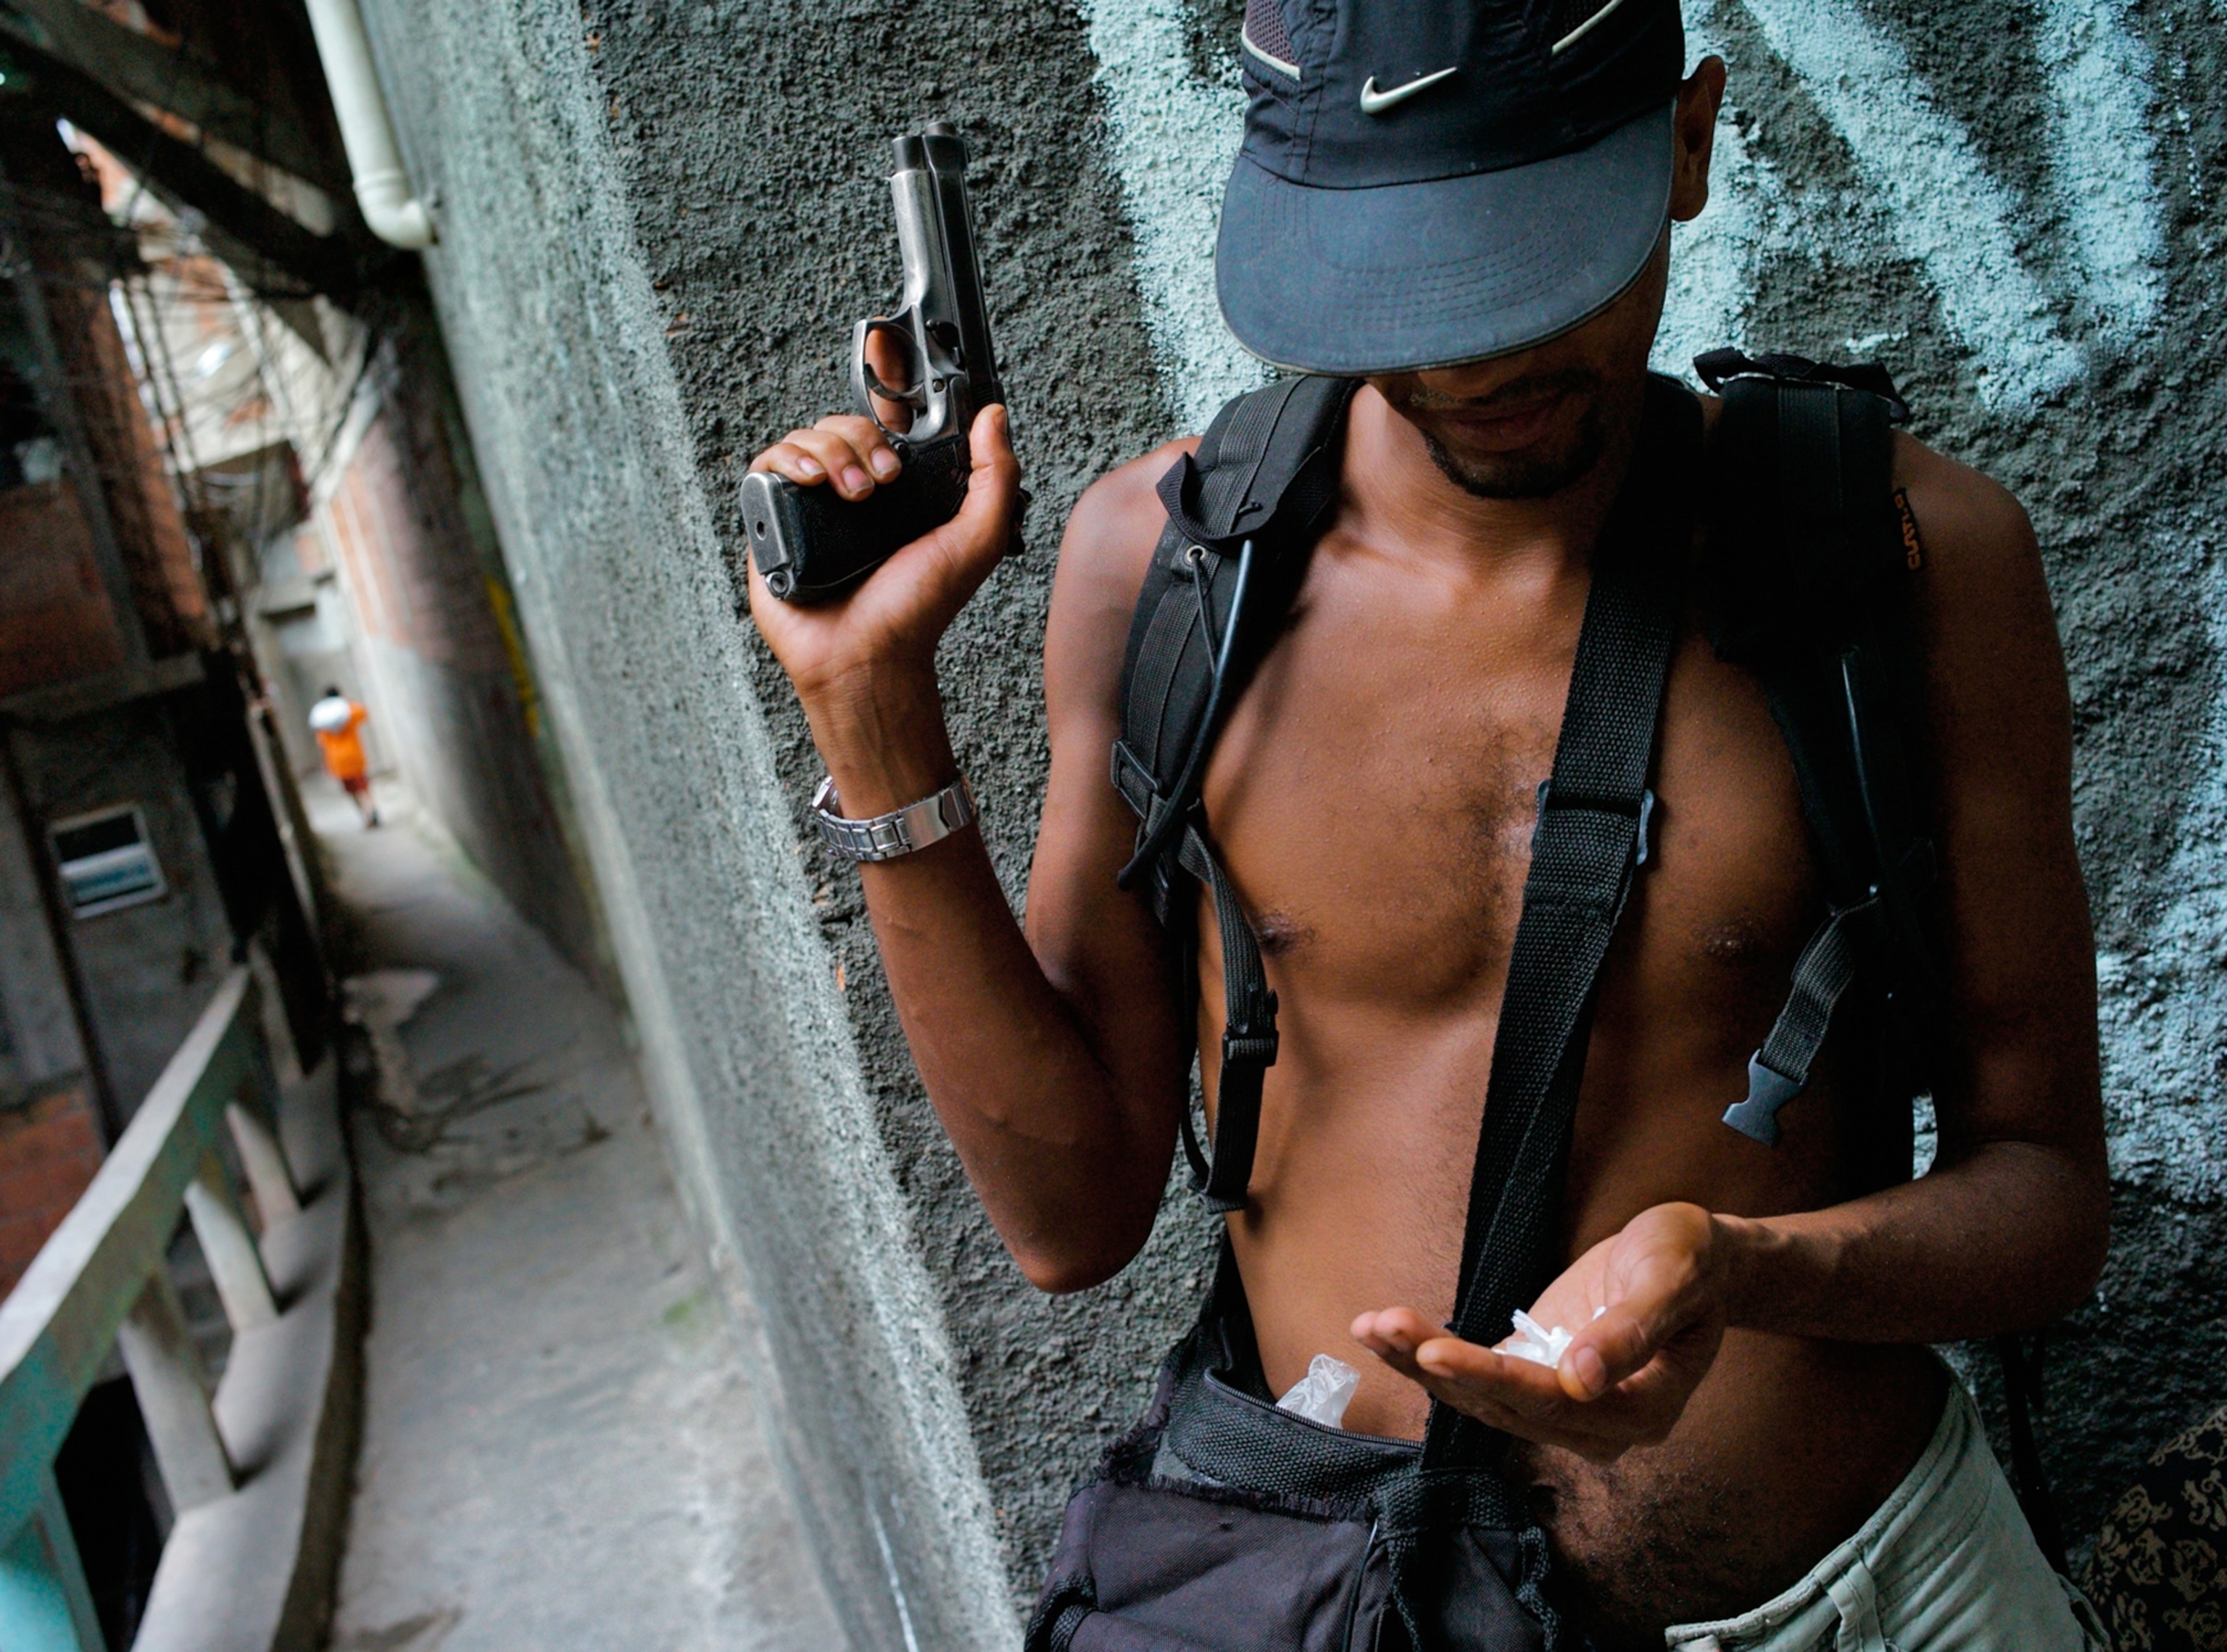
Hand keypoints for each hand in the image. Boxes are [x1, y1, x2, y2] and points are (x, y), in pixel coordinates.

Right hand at [747, 403, 1022, 696]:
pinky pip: (766, 466)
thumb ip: (997, 477)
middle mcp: (852, 494)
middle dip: (861, 439)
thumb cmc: (916, 612)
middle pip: (842, 425)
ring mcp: (810, 507)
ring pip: (806, 439)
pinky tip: (810, 482)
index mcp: (898, 493)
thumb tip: (994, 417)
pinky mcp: (772, 522)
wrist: (866, 658)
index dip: (887, 407)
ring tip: (851, 494)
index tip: (894, 406)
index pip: (885, 426)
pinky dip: (787, 459)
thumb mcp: (977, 540)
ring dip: (829, 451)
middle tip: (882, 480)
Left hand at [1350, 1202, 1732, 1462]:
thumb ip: (1632, 1328)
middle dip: (1438, 1368)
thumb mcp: (1674, 1277)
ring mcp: (1565, 1405)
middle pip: (1507, 1405)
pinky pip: (1480, 1376)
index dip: (1492, 1378)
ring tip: (1369, 1327)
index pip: (1554, 1402)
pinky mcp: (1538, 1377)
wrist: (1699, 1259)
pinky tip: (1384, 1335)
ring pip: (1483, 1397)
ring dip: (1420, 1364)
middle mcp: (1600, 1424)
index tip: (1436, 1351)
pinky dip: (1430, 1356)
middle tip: (1383, 1326)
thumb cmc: (1692, 1260)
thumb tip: (1583, 1377)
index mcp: (1643, 1410)